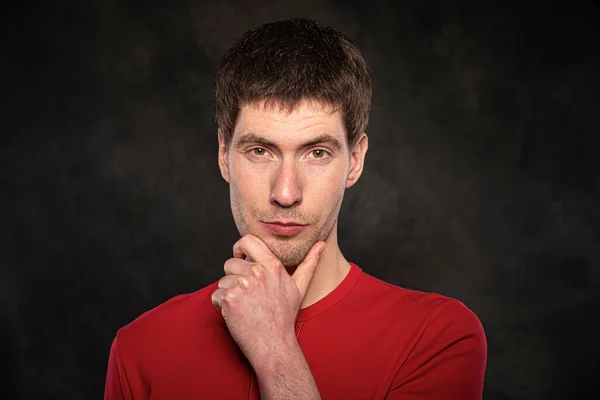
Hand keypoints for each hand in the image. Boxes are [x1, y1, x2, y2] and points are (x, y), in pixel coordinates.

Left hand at [211, 234, 325, 366]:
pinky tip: (236, 314)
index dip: (239, 247)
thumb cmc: (285, 315)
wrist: (273, 343)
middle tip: (247, 294)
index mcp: (272, 266)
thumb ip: (309, 263)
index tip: (239, 257)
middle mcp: (256, 272)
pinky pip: (216, 295)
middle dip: (233, 276)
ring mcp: (242, 285)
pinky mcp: (229, 299)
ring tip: (245, 306)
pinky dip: (221, 305)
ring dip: (228, 292)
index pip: (248, 240)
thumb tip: (321, 244)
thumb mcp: (299, 287)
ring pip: (222, 281)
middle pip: (230, 263)